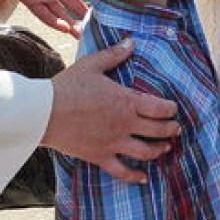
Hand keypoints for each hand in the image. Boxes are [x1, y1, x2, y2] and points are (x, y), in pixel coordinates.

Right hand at [42, 39, 180, 183]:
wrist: (43, 112)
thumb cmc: (67, 87)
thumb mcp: (92, 65)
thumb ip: (114, 55)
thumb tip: (131, 42)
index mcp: (126, 101)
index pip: (159, 107)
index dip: (170, 109)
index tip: (173, 108)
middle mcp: (124, 124)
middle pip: (158, 130)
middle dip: (171, 129)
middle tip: (176, 128)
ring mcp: (113, 143)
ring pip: (145, 152)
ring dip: (159, 150)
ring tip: (166, 148)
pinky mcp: (100, 157)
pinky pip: (122, 171)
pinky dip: (135, 176)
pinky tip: (143, 178)